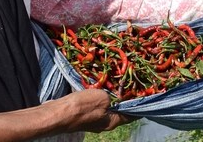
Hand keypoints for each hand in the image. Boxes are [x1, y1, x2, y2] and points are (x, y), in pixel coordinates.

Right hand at [0, 89, 134, 140]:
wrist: (55, 114)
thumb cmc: (81, 108)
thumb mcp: (102, 98)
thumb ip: (113, 95)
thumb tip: (119, 94)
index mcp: (113, 121)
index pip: (132, 113)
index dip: (139, 102)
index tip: (147, 91)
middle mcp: (104, 122)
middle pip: (119, 108)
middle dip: (124, 96)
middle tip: (130, 80)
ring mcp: (92, 119)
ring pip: (106, 104)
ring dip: (110, 93)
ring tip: (115, 79)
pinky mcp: (81, 113)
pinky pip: (94, 102)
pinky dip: (98, 93)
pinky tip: (97, 83)